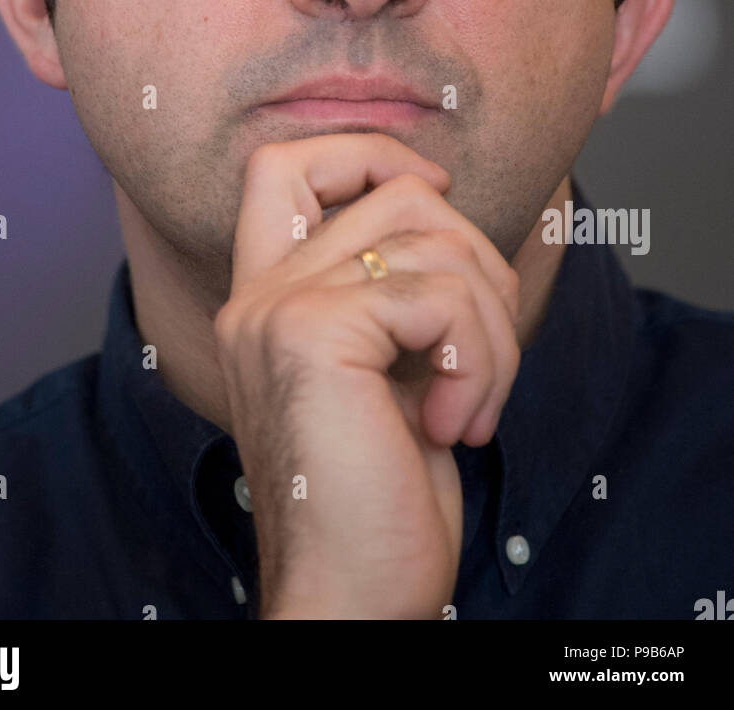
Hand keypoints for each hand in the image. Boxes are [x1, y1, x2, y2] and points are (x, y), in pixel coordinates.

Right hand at [213, 132, 520, 619]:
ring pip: (434, 238)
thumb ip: (396, 293)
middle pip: (396, 191)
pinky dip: (478, 356)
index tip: (435, 195)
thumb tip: (449, 211)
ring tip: (471, 402)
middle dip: (478, 262)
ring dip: (489, 323)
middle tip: (479, 354)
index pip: (282, 165)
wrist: (349, 597)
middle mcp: (258, 294)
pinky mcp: (313, 335)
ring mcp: (277, 310)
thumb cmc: (379, 498)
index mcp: (267, 299)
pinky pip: (438, 295)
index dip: (366, 151)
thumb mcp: (391, 373)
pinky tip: (454, 425)